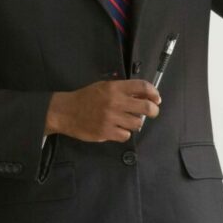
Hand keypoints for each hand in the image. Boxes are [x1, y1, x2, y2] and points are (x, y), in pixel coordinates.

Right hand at [45, 79, 160, 142]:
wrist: (66, 112)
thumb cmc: (86, 98)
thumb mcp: (104, 87)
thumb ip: (122, 90)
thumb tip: (143, 96)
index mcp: (114, 87)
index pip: (142, 87)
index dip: (154, 93)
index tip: (156, 99)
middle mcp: (115, 102)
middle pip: (146, 107)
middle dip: (153, 111)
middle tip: (152, 112)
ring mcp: (111, 118)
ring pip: (137, 123)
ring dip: (135, 123)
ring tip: (127, 121)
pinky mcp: (106, 132)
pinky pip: (125, 135)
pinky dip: (124, 133)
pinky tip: (117, 129)